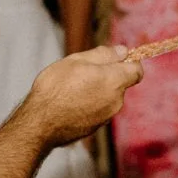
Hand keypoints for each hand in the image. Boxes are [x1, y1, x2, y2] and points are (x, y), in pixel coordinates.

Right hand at [19, 45, 141, 144]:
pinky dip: (90, 103)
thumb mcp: (77, 61)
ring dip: (97, 89)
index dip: (128, 62)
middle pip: (120, 83)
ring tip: (72, 88)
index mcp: (115, 81)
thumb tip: (123, 51)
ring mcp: (107, 116)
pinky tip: (70, 102)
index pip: (137, 70)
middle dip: (107, 75)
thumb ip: (104, 55)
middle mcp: (116, 101)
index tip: (114, 58)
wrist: (41, 123)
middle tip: (82, 71)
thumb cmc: (56, 88)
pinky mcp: (96, 127)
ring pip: (108, 96)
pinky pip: (98, 109)